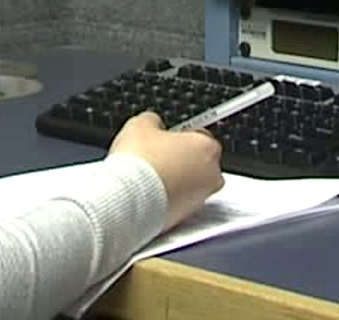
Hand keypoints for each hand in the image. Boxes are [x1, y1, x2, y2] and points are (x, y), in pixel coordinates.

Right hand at [107, 111, 224, 231]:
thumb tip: (153, 124)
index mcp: (207, 148)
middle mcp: (211, 176)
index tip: (166, 138)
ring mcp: (200, 199)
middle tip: (156, 156)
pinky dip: (167, 197)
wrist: (127, 200)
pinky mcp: (185, 218)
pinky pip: (179, 202)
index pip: (201, 135)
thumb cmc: (139, 164)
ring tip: (148, 176)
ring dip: (174, 180)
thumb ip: (154, 121)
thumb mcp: (140, 124)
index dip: (180, 135)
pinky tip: (147, 192)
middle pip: (199, 162)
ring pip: (190, 184)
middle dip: (180, 159)